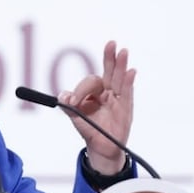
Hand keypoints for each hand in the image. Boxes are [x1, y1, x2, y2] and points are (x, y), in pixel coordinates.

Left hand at [58, 41, 136, 174]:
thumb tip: (62, 96)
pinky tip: (131, 72)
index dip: (81, 90)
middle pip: (110, 72)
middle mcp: (109, 93)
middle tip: (111, 43)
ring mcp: (118, 100)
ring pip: (120, 80)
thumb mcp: (76, 117)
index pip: (91, 82)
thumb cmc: (90, 129)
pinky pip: (128, 94)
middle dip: (110, 58)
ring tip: (123, 51)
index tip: (73, 103)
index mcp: (96, 92)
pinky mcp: (125, 110)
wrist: (100, 148)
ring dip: (121, 65)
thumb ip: (68, 106)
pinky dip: (129, 83)